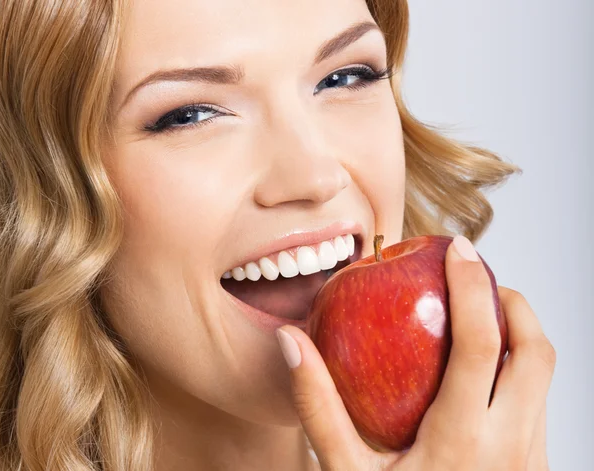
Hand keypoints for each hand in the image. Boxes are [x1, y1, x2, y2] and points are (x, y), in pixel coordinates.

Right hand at [276, 235, 555, 469]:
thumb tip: (292, 343)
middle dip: (513, 301)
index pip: (483, 341)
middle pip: (537, 350)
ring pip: (545, 378)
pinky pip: (538, 404)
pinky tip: (480, 373)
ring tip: (479, 316)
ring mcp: (531, 461)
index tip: (459, 249)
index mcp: (464, 439)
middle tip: (478, 279)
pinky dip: (518, 370)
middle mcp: (512, 447)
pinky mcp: (534, 469)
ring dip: (520, 334)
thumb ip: (317, 405)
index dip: (473, 285)